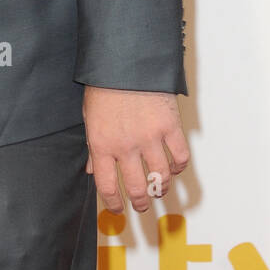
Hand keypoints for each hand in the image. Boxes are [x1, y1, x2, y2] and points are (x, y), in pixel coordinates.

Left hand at [82, 87, 189, 213]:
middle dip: (141, 203)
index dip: (113, 203)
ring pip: (162, 177)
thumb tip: (91, 170)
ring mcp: (150, 137)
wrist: (125, 60)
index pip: (107, 186)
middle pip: (138, 188)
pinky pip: (180, 157)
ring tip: (159, 190)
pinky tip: (175, 167)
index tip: (118, 209)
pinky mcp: (169, 126)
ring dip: (162, 189)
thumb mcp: (89, 116)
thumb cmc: (103, 86)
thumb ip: (92, 146)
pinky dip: (179, 167)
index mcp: (102, 144)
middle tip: (142, 206)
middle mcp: (126, 146)